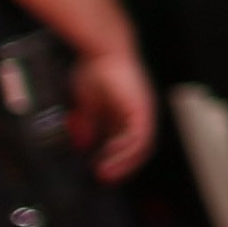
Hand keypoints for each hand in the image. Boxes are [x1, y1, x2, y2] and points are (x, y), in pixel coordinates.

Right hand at [67, 36, 160, 177]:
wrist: (104, 50)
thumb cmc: (97, 68)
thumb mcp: (88, 101)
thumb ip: (88, 122)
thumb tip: (83, 143)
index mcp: (126, 111)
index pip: (123, 140)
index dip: (112, 156)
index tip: (98, 167)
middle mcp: (138, 113)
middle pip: (133, 147)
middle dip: (118, 164)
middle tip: (101, 176)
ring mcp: (144, 112)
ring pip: (139, 147)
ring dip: (122, 163)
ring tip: (105, 173)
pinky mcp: (144, 111)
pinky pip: (139, 140)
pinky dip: (126, 153)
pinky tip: (112, 160)